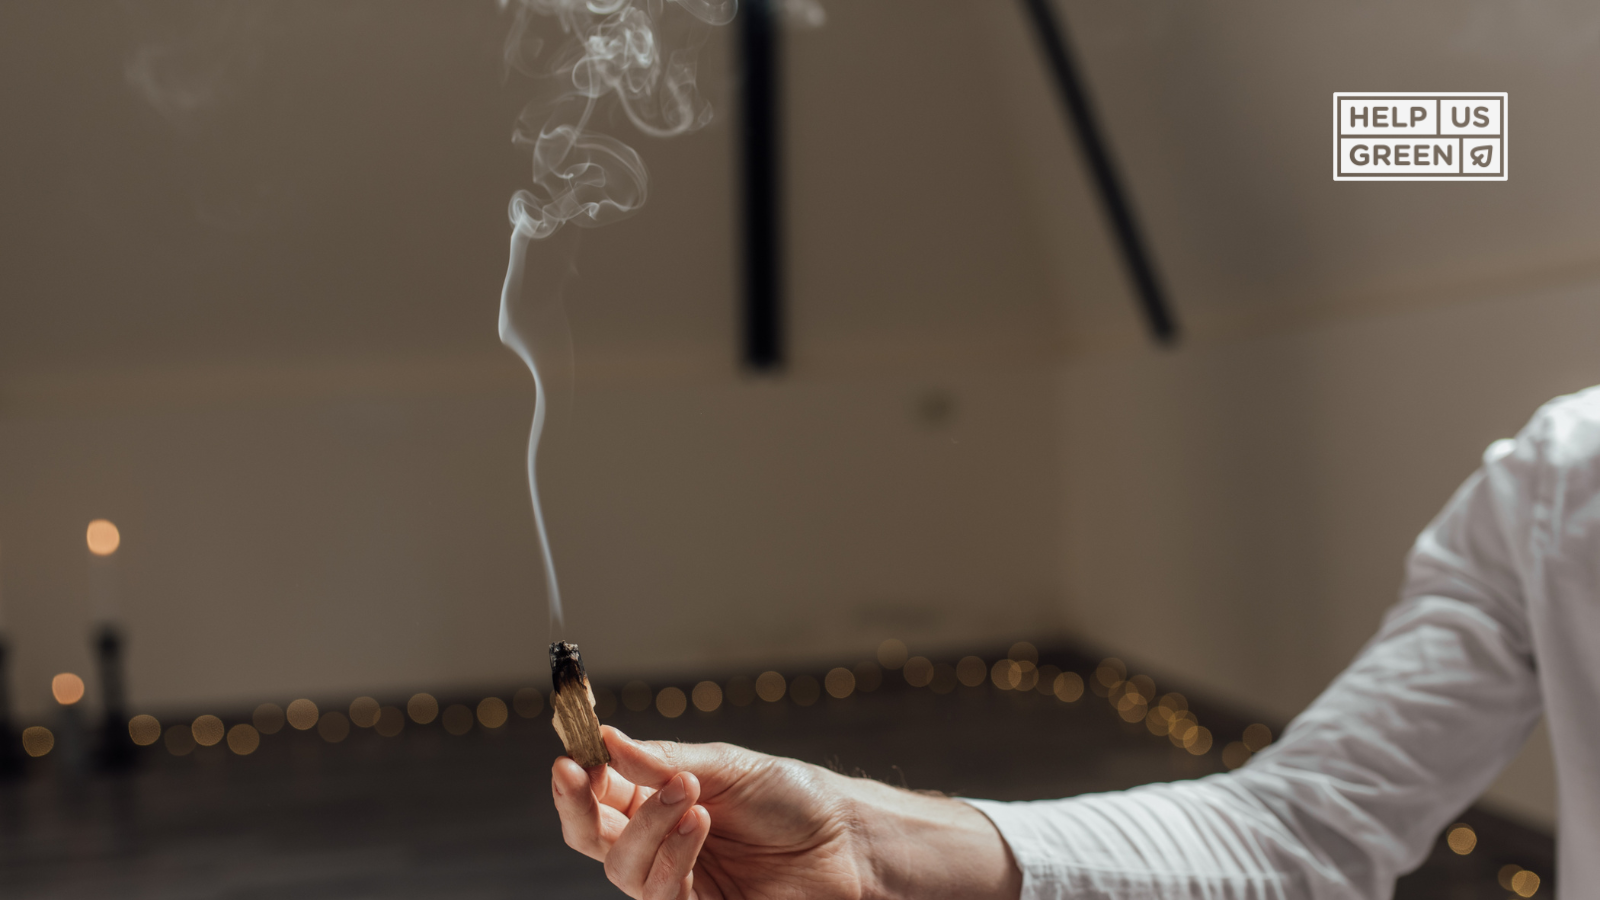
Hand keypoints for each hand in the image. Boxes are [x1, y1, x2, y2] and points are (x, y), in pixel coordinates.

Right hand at [551, 726, 1020, 899]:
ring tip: (689, 795)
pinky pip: (662, 897)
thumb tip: (605, 739)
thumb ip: (663, 760)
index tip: (570, 758)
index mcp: (658, 803)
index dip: (576, 781)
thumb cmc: (792, 799)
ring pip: (624, 868)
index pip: (597, 797)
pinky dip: (673, 858)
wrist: (849, 843)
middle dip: (580, 807)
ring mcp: (679, 884)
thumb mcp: (727, 766)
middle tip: (582, 775)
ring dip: (648, 826)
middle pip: (593, 838)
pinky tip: (698, 824)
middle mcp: (660, 846)